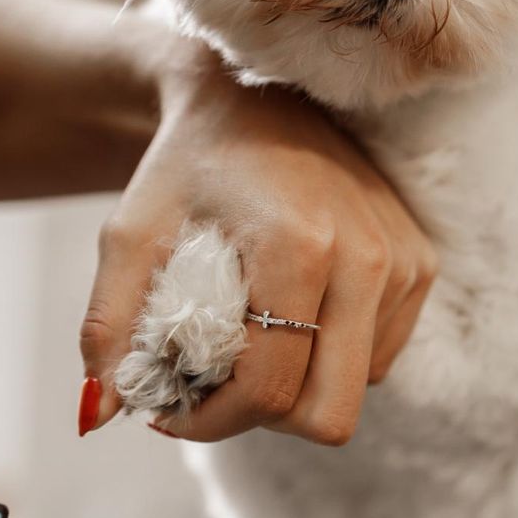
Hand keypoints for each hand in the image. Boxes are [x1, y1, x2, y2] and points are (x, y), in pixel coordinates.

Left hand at [82, 55, 436, 444]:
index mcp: (298, 248)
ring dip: (296, 386)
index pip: (269, 391)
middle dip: (259, 416)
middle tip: (210, 385)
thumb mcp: (128, 236)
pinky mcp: (420, 263)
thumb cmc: (183, 166)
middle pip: (327, 414)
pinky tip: (291, 314)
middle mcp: (366, 257)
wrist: (250, 95)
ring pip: (354, 391)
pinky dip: (330, 357)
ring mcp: (403, 261)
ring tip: (247, 338)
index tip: (168, 408)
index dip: (210, 422)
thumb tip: (97, 415)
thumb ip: (106, 328)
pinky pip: (377, 358)